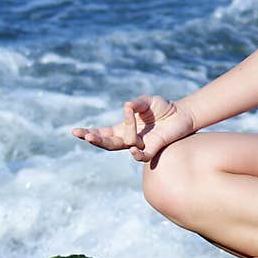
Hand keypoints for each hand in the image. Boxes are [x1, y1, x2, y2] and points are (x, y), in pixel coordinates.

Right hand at [72, 94, 193, 162]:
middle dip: (95, 139)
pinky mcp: (153, 149)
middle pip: (108, 143)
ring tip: (128, 122)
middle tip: (86, 135)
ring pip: (123, 145)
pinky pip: (141, 156)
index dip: (90, 133)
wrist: (182, 115)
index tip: (75, 132)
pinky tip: (134, 147)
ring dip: (122, 135)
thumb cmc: (162, 108)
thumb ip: (137, 104)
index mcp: (124, 128)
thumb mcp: (147, 101)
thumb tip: (127, 106)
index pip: (103, 133)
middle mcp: (129, 139)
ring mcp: (139, 145)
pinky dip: (137, 154)